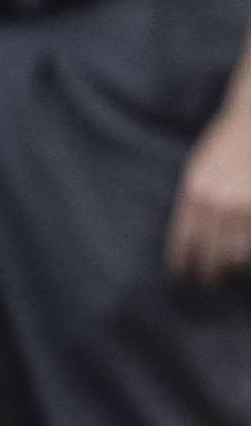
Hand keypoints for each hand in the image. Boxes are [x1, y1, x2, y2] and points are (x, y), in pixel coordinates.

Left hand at [166, 106, 250, 283]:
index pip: (184, 241)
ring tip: (227, 272)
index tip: (181, 274)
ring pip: (236, 253)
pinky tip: (242, 258)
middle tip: (206, 279)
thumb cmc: (223, 145)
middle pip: (209, 253)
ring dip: (230, 265)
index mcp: (194, 194)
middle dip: (207, 270)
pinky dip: (246, 251)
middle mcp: (219, 203)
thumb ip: (193, 202)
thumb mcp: (197, 171)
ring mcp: (245, 206)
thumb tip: (189, 236)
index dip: (182, 262)